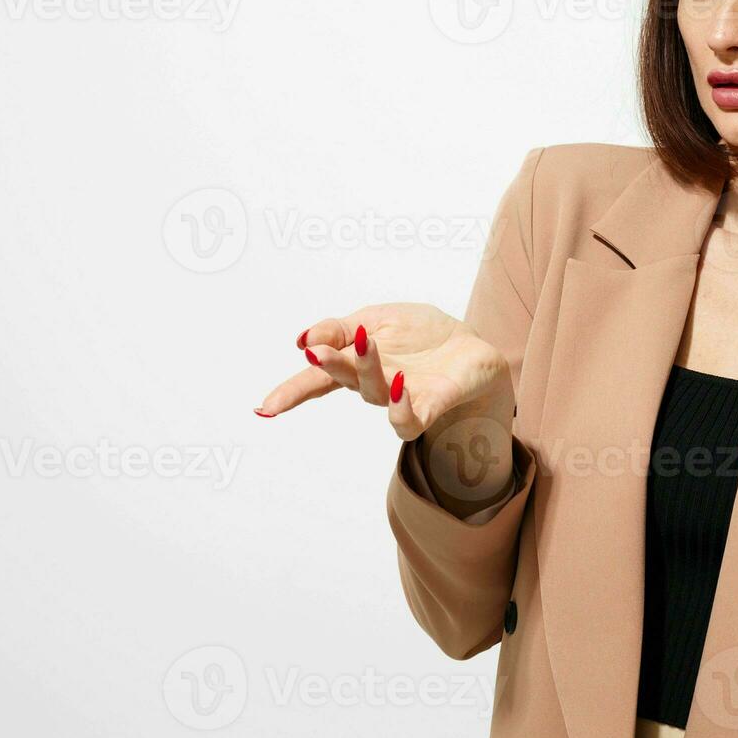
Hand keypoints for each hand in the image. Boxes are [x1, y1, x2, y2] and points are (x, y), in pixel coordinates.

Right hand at [255, 302, 514, 443]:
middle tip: (315, 351)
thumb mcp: (378, 317)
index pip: (317, 378)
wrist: (473, 351)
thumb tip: (303, 339)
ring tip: (364, 341)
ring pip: (370, 392)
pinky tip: (396, 384)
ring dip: (363, 367)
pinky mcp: (426, 409)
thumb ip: (340, 328)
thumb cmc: (423, 336)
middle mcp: (371, 384)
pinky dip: (399, 405)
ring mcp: (397, 399)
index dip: (290, 392)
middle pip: (340, 380)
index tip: (264, 409)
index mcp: (355, 362)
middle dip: (327, 365)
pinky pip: (407, 419)